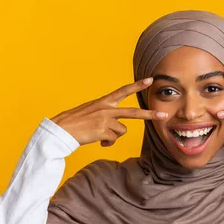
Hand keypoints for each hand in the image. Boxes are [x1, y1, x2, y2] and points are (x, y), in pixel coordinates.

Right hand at [50, 78, 167, 146]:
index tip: (150, 80)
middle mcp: (106, 109)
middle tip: (163, 115)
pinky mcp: (103, 131)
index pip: (123, 90)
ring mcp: (105, 120)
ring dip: (113, 136)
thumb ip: (105, 116)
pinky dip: (107, 143)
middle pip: (133, 112)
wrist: (60, 129)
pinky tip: (97, 140)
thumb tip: (115, 132)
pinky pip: (113, 140)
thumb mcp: (90, 113)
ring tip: (100, 135)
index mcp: (103, 102)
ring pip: (122, 131)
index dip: (137, 85)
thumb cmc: (74, 123)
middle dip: (149, 114)